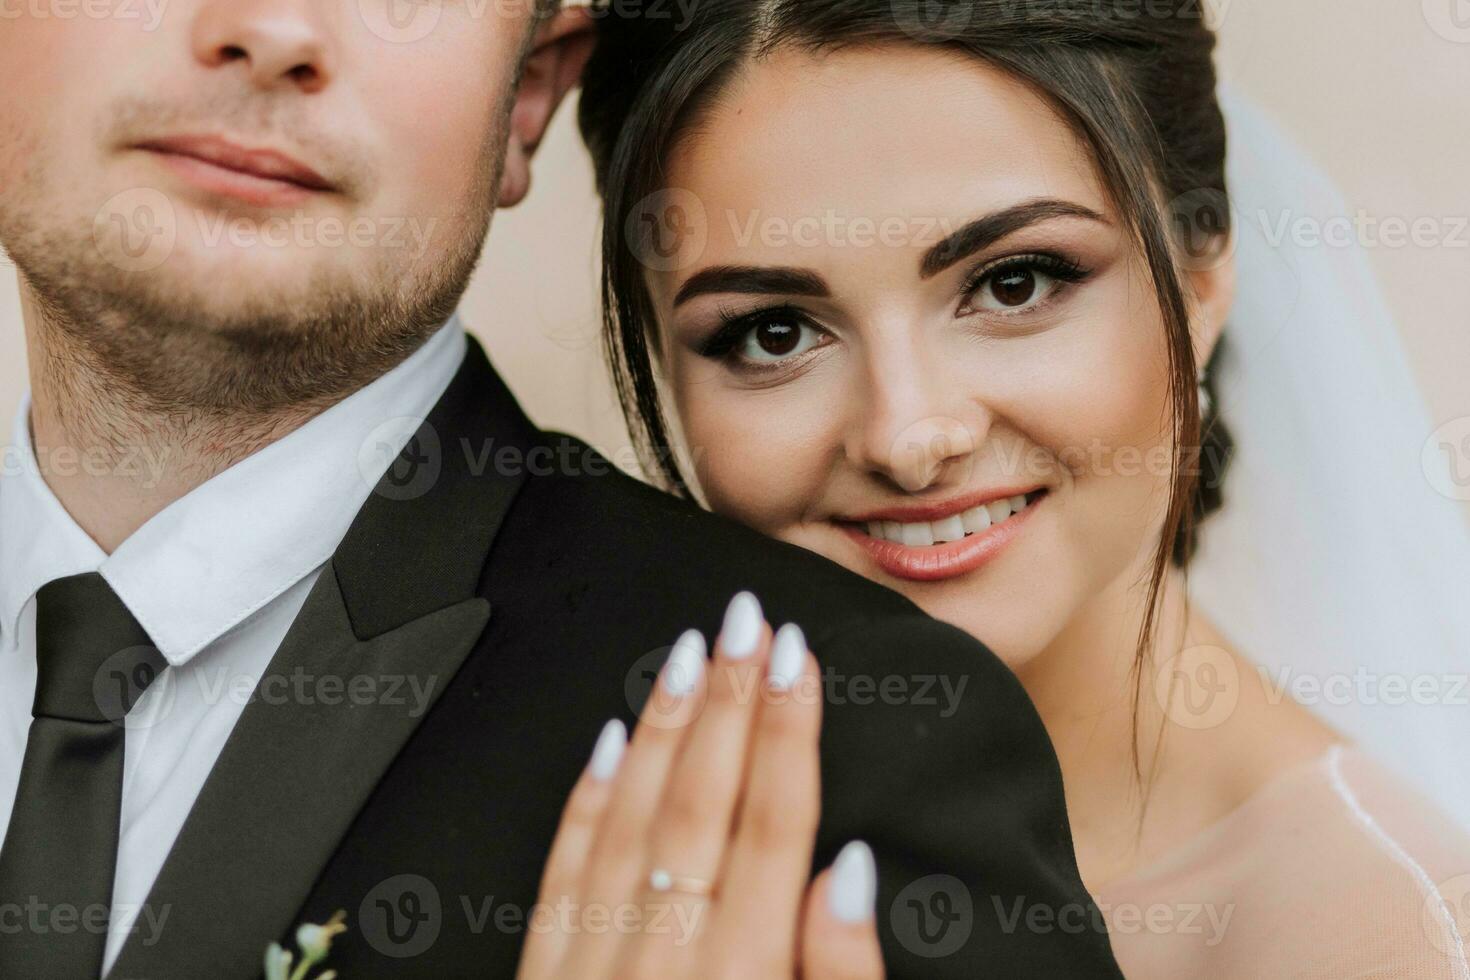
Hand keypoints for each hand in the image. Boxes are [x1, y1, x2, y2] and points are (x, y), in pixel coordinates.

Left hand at [517, 591, 884, 979]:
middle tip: (746, 621)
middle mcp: (669, 954)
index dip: (789, 732)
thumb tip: (848, 873)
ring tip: (691, 652)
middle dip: (731, 700)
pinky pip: (564, 870)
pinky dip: (589, 799)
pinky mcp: (549, 973)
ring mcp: (598, 959)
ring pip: (632, 817)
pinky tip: (611, 740)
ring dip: (666, 727)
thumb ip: (840, 974)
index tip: (797, 657)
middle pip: (705, 801)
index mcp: (746, 973)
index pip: (775, 825)